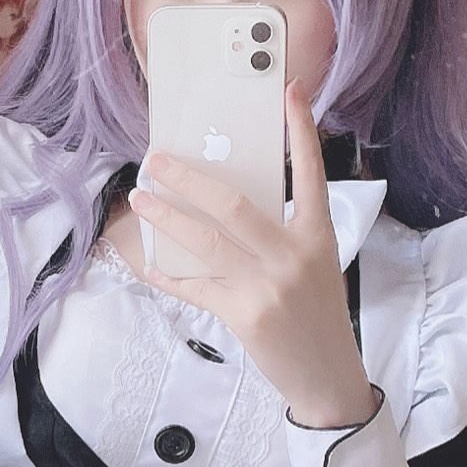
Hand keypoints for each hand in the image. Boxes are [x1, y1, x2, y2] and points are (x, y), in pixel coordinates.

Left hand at [129, 77, 377, 425]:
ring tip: (140, 199)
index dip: (302, 130)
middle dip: (190, 179)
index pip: (311, 173)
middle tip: (157, 160)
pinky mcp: (243, 314)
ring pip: (206, 242)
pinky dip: (165, 273)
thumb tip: (226, 203)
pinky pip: (194, 286)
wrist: (327, 375)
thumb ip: (281, 233)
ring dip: (166, 219)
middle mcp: (293, 255)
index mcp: (318, 236)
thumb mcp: (314, 265)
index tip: (290, 91)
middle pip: (234, 205)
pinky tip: (142, 261)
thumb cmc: (317, 315)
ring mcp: (267, 286)